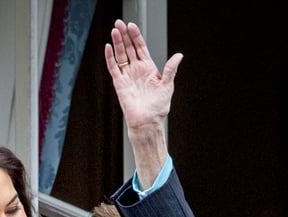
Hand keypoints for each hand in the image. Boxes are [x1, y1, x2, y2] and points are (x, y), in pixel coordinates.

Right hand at [104, 20, 182, 181]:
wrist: (147, 122)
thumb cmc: (158, 107)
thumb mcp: (167, 85)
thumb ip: (170, 69)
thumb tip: (179, 55)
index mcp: (148, 68)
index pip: (140, 48)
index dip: (136, 36)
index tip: (132, 26)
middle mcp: (136, 70)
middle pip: (128, 48)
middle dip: (124, 35)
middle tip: (119, 23)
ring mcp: (127, 76)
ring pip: (120, 55)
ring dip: (117, 43)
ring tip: (114, 30)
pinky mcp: (119, 83)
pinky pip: (113, 68)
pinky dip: (109, 58)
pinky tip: (108, 47)